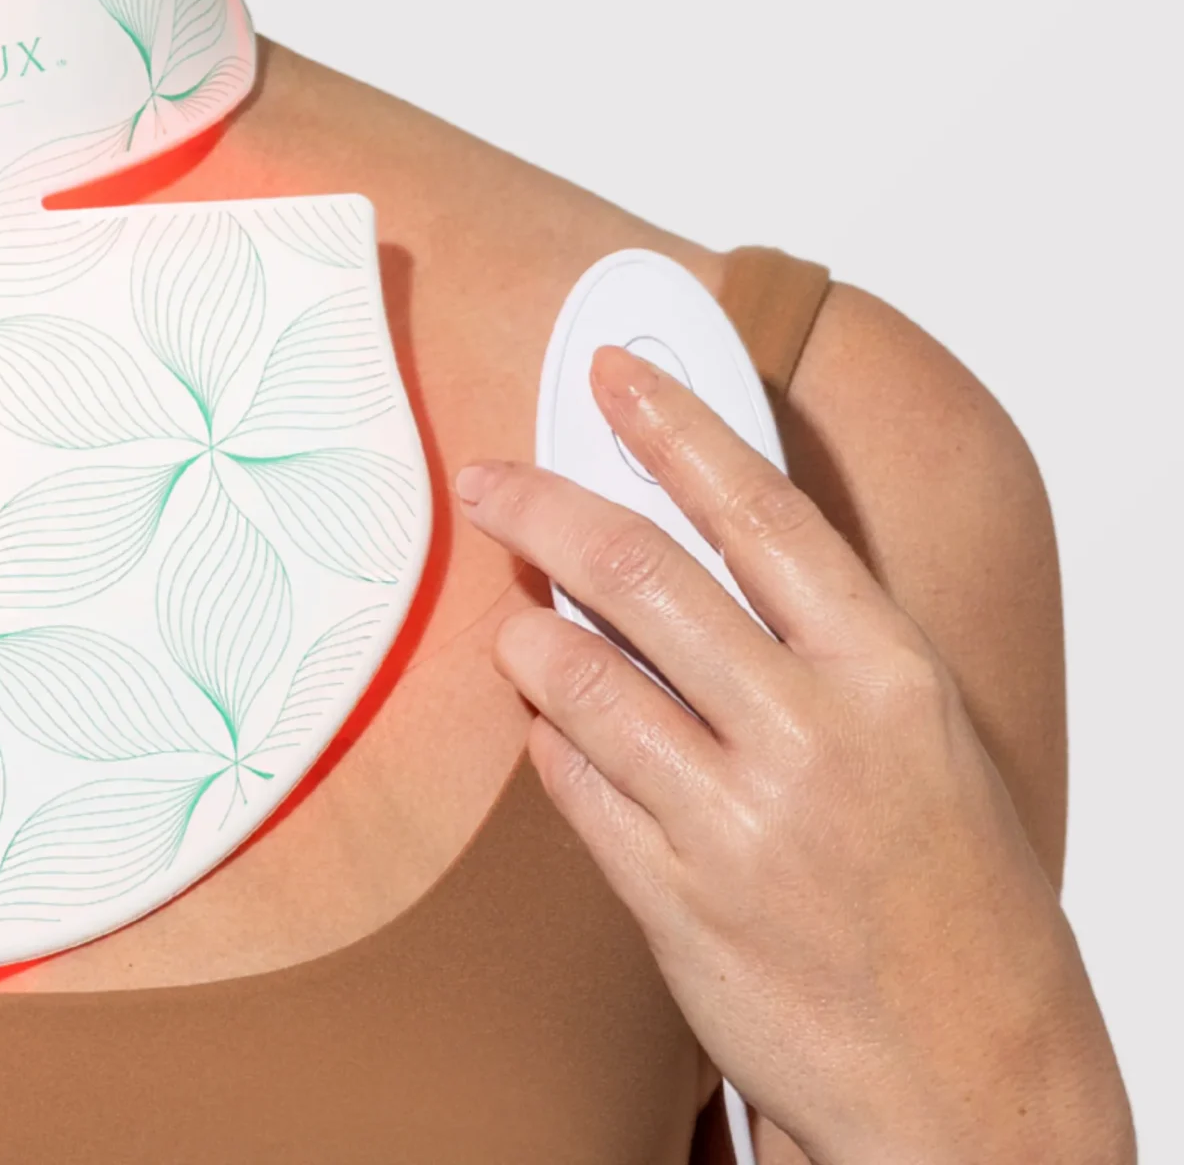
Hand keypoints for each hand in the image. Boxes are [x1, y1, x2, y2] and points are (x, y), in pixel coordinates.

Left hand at [456, 346, 1129, 1164]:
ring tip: (524, 628)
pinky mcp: (673, 899)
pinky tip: (558, 731)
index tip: (610, 371)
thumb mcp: (916, 735)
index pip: (759, 511)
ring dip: (528, 634)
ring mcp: (738, 822)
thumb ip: (807, 634)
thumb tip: (677, 520)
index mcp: (890, 676)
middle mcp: (814, 737)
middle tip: (491, 481)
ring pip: (574, 672)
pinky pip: (566, 777)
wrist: (973, 1094)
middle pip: (637, 569)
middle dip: (541, 506)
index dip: (674, 425)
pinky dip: (546, 738)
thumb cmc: (945, 893)